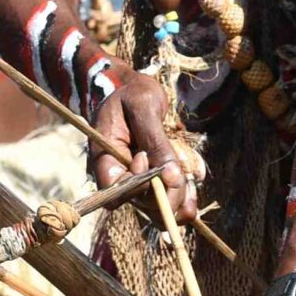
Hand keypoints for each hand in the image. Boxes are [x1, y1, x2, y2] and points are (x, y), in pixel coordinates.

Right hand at [89, 68, 194, 220]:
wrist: (135, 90)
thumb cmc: (134, 93)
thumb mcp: (143, 106)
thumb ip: (155, 140)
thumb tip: (170, 176)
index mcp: (105, 156)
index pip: (114, 189)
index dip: (135, 185)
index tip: (146, 158)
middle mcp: (117, 174)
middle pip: (137, 200)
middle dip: (161, 198)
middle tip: (181, 181)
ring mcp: (134, 178)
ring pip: (152, 205)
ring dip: (173, 204)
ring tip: (190, 203)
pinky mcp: (150, 178)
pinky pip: (163, 198)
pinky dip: (179, 200)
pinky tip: (191, 201)